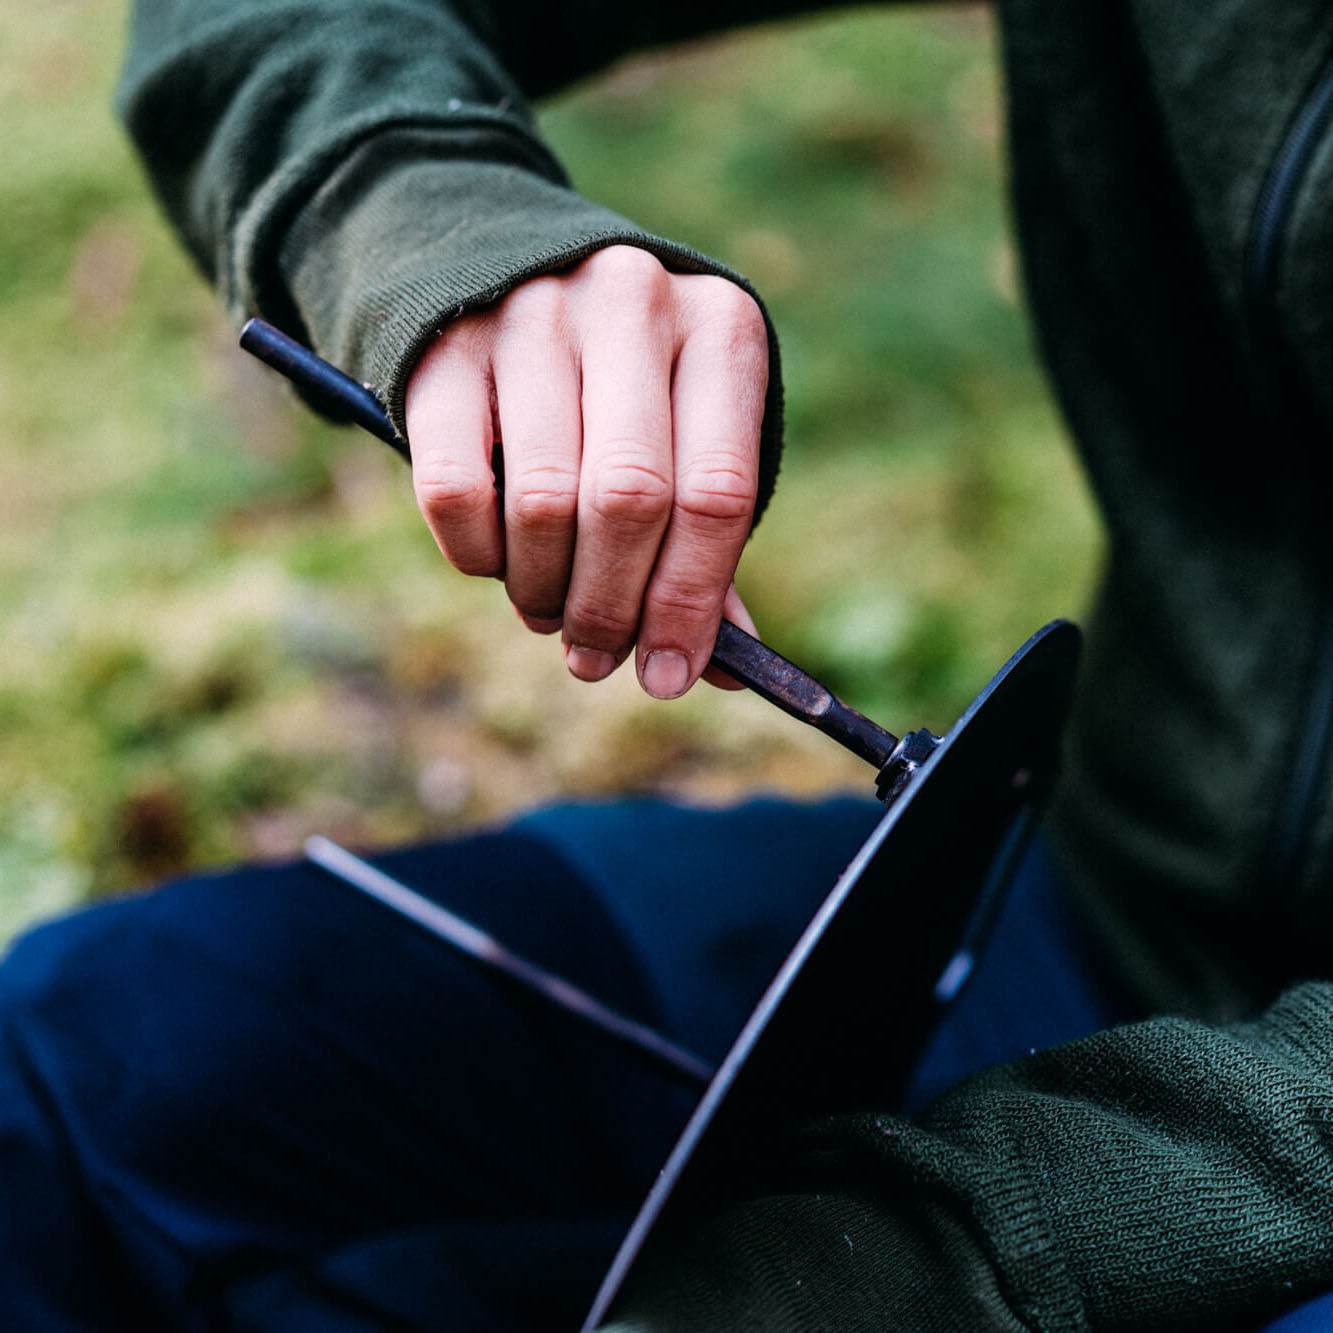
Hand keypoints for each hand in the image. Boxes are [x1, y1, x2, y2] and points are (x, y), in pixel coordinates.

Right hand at [404, 245, 767, 697]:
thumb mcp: (686, 436)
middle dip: (611, 607)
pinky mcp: (445, 344)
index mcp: (721, 330)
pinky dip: (476, 555)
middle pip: (630, 500)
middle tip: (597, 657)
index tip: (669, 675)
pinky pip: (454, 490)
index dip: (691, 602)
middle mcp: (632, 304)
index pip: (718, 492)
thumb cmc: (624, 389)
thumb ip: (704, 543)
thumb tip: (722, 670)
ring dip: (543, 591)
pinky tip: (494, 562)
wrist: (508, 270)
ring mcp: (533, 313)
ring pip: (542, 501)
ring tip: (547, 611)